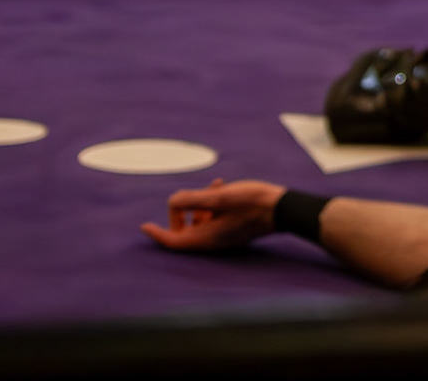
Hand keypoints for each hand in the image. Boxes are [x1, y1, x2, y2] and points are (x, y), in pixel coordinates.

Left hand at [142, 178, 284, 250]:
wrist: (283, 208)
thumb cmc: (252, 203)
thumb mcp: (219, 197)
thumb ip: (192, 200)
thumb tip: (173, 201)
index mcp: (207, 238)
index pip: (174, 240)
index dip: (157, 233)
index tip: (144, 226)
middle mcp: (213, 241)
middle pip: (184, 232)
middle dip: (180, 214)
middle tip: (185, 198)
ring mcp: (224, 235)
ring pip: (200, 223)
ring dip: (198, 205)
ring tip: (211, 186)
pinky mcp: (233, 228)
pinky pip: (213, 219)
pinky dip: (210, 205)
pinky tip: (220, 186)